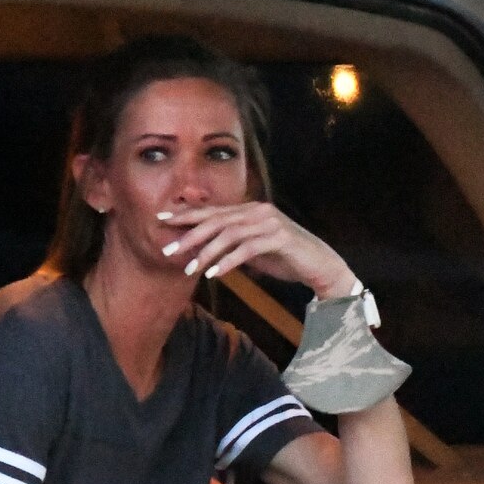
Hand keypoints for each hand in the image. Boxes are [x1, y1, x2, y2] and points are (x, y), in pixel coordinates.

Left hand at [159, 202, 354, 297]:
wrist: (322, 266)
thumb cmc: (288, 259)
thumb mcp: (255, 250)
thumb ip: (233, 245)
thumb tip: (204, 251)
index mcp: (251, 209)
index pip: (213, 210)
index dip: (186, 214)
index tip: (161, 220)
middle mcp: (259, 211)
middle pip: (216, 220)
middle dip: (189, 234)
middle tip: (168, 248)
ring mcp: (270, 223)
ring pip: (229, 234)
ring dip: (206, 252)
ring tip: (190, 268)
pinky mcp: (280, 238)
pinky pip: (247, 249)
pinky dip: (228, 261)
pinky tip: (215, 273)